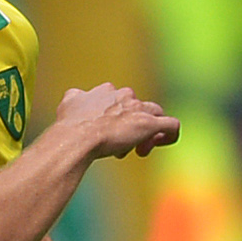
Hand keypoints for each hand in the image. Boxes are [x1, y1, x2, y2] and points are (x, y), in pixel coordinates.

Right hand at [56, 83, 179, 159]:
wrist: (78, 137)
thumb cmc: (71, 125)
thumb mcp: (69, 104)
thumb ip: (74, 98)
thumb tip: (74, 98)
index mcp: (107, 91)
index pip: (121, 101)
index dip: (118, 119)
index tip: (109, 135)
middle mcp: (125, 95)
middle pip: (138, 109)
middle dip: (131, 128)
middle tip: (121, 146)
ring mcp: (139, 109)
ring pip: (155, 115)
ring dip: (148, 133)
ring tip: (138, 149)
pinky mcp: (149, 124)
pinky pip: (172, 126)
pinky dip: (170, 135)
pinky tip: (161, 144)